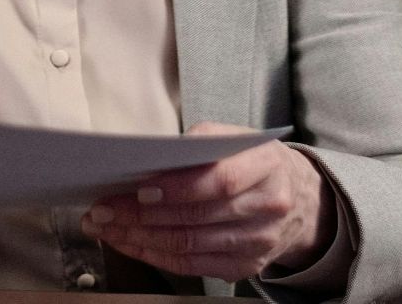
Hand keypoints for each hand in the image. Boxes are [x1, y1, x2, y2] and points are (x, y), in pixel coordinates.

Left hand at [82, 122, 334, 282]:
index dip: (177, 189)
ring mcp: (258, 241)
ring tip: (105, 227)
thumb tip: (147, 158)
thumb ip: (199, 142)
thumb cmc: (253, 161)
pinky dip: (155, 255)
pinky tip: (130, 243)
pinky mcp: (246, 266)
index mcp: (267, 164)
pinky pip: (192, 265)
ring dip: (139, 238)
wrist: (300, 198)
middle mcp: (267, 207)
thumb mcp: (236, 136)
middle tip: (102, 210)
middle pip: (196, 218)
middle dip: (141, 215)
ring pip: (189, 245)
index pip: (219, 181)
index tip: (139, 188)